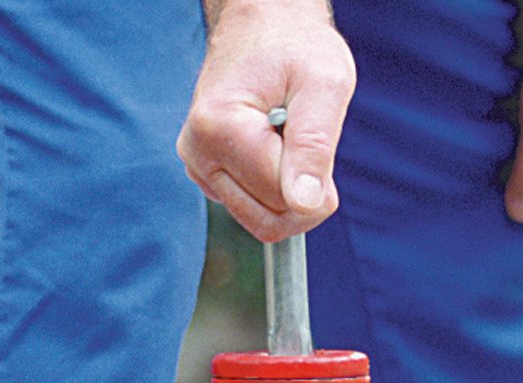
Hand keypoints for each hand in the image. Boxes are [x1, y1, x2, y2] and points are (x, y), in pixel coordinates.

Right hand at [177, 0, 356, 241]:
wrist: (265, 23)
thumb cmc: (298, 46)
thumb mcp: (324, 86)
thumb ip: (314, 146)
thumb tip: (303, 203)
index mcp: (218, 128)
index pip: (283, 199)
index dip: (318, 183)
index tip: (319, 136)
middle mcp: (198, 151)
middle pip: (269, 220)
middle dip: (303, 195)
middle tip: (308, 141)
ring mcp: (199, 165)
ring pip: (262, 220)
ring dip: (290, 191)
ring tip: (289, 138)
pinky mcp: (208, 172)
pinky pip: (254, 209)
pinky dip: (276, 188)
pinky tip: (275, 145)